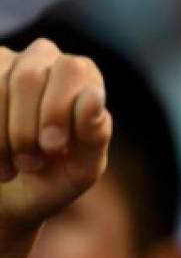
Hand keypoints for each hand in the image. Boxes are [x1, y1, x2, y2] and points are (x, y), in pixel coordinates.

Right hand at [0, 38, 111, 239]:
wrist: (6, 198)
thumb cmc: (53, 179)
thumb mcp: (81, 168)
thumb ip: (94, 134)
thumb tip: (94, 95)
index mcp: (83, 77)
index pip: (72, 70)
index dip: (58, 108)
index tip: (51, 148)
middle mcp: (44, 59)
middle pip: (28, 76)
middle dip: (25, 128)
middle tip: (30, 164)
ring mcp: (4, 61)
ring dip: (0, 138)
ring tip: (8, 171)